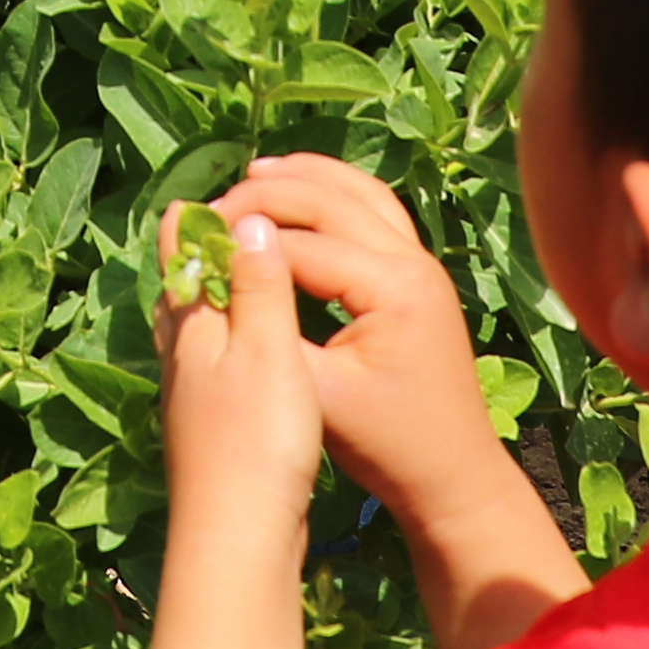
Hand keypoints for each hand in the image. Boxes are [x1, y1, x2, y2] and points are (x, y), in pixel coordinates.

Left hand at [155, 200, 331, 522]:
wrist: (237, 540)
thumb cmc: (257, 441)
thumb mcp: (269, 351)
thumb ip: (258, 285)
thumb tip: (244, 216)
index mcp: (191, 332)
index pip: (180, 257)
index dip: (195, 222)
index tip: (208, 190)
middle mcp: (180, 362)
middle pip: (177, 295)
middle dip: (192, 257)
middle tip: (210, 226)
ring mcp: (189, 402)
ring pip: (188, 334)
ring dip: (202, 300)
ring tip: (221, 282)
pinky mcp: (207, 434)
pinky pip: (207, 368)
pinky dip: (219, 343)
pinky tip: (237, 359)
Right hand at [215, 155, 591, 648]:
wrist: (452, 476)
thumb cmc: (385, 445)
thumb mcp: (318, 394)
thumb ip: (270, 328)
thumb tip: (217, 279)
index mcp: (392, 288)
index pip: (302, 245)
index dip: (244, 240)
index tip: (195, 241)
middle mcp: (414, 262)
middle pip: (333, 201)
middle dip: (270, 194)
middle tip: (215, 205)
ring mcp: (424, 265)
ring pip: (363, 193)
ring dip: (310, 178)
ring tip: (255, 172)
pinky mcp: (421, 276)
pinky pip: (378, 213)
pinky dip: (338, 195)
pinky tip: (306, 195)